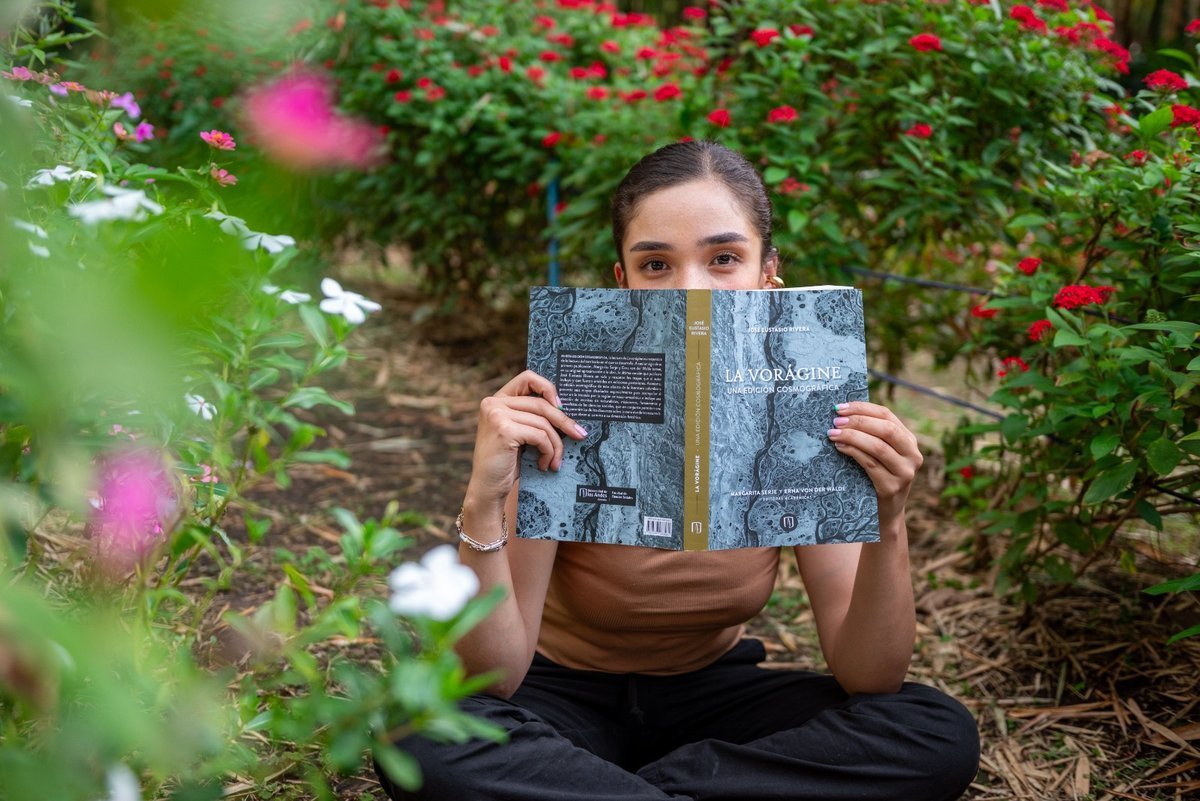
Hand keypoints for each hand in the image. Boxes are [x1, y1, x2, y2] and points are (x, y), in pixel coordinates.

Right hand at [465, 370, 588, 505]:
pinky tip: (545, 464)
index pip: (527, 378)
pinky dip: (548, 451)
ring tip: (555, 461)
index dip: (548, 388)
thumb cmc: (506, 463)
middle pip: (541, 404)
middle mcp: (493, 403)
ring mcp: (496, 415)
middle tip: (580, 435)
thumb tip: (568, 411)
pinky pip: (540, 436)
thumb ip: (533, 418)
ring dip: (556, 445)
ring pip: (543, 423)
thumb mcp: (520, 434)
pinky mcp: (504, 430)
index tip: (563, 406)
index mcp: (496, 400)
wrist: (488, 489)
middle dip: (564, 421)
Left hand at [827, 401, 922, 521]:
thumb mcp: (881, 454)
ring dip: (852, 436)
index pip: (887, 415)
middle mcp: (912, 455)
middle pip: (885, 429)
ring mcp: (905, 473)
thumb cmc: (877, 477)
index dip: (862, 408)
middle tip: (836, 421)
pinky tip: (840, 447)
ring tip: (833, 433)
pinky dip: (853, 452)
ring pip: (877, 446)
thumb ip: (871, 435)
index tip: (840, 407)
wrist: (885, 512)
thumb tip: (842, 413)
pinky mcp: (892, 487)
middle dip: (858, 421)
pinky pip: (870, 464)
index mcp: (909, 441)